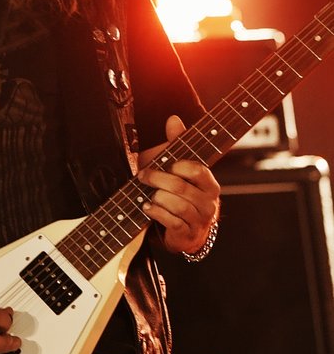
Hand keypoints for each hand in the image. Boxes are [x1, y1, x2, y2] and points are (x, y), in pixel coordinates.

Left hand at [138, 115, 220, 255]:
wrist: (187, 230)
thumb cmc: (183, 192)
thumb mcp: (180, 167)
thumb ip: (178, 143)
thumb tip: (173, 119)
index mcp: (209, 183)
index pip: (198, 170)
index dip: (179, 166)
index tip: (165, 164)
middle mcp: (209, 202)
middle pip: (181, 187)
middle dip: (157, 179)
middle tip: (143, 176)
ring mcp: (200, 220)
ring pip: (176, 205)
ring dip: (157, 198)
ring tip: (148, 195)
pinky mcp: (188, 234)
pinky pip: (171, 222)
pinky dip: (156, 212)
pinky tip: (147, 207)